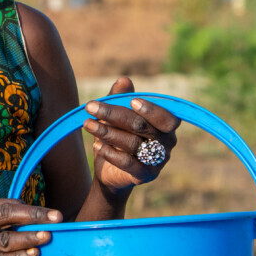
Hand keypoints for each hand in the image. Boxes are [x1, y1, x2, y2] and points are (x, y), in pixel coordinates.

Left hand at [83, 77, 180, 197]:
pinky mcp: (145, 175)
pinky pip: (128, 162)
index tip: (131, 101)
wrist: (111, 171)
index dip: (151, 110)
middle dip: (114, 115)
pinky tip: (96, 145)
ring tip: (88, 124)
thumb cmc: (118, 137)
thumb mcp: (117, 116)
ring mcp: (158, 161)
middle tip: (90, 107)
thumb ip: (121, 98)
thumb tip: (124, 80)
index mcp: (167, 126)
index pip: (167, 117)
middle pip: (142, 126)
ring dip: (107, 132)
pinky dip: (110, 152)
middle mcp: (167, 143)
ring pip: (132, 143)